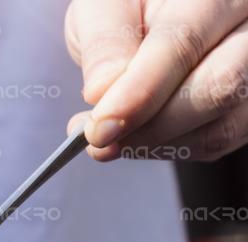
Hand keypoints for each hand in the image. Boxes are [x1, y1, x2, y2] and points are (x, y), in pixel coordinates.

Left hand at [66, 0, 247, 160]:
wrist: (154, 16)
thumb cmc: (131, 7)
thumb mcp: (105, 9)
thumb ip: (105, 43)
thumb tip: (102, 93)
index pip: (183, 44)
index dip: (139, 93)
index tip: (99, 128)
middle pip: (218, 86)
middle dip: (150, 126)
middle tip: (98, 138)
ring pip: (222, 124)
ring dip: (156, 143)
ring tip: (109, 139)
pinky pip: (217, 140)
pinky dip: (170, 148)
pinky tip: (136, 137)